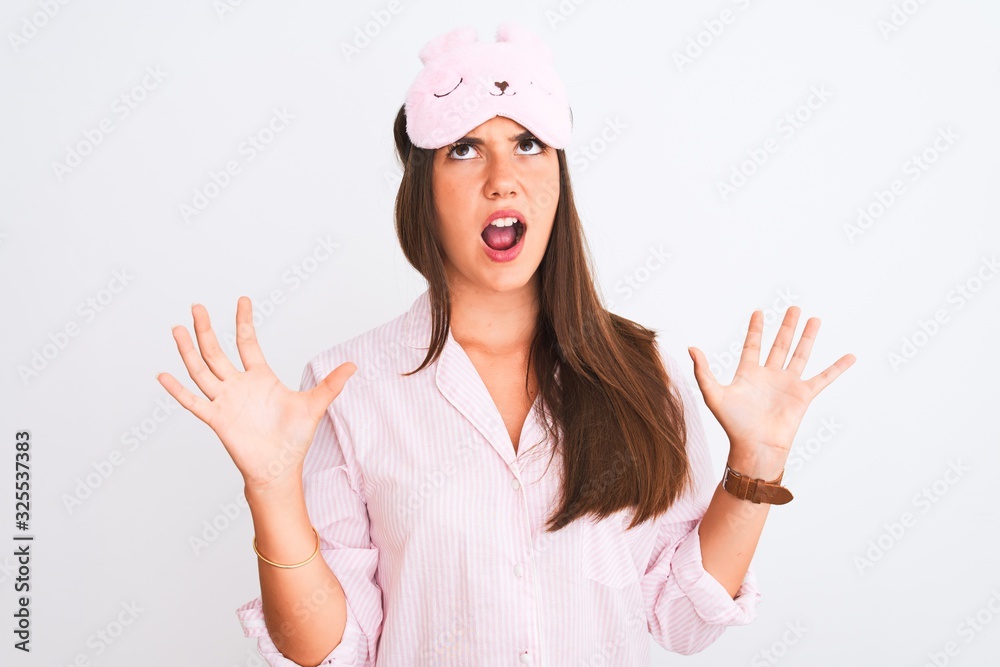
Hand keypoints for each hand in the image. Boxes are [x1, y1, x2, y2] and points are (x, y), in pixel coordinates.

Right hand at [156, 297, 356, 490]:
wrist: (280, 468)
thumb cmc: (295, 438)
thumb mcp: (315, 405)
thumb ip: (331, 384)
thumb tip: (354, 365)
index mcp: (261, 378)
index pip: (248, 342)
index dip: (244, 322)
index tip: (242, 300)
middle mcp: (239, 386)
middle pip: (218, 351)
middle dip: (207, 329)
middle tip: (197, 306)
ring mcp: (226, 401)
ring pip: (202, 370)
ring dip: (189, 350)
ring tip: (178, 328)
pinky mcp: (217, 419)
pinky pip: (193, 402)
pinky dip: (178, 390)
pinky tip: (162, 375)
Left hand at [687, 307, 854, 477]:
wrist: (755, 447)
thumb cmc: (733, 425)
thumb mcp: (713, 395)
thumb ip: (703, 371)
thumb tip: (690, 347)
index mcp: (748, 374)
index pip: (752, 345)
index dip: (755, 329)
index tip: (758, 312)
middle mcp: (769, 376)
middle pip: (780, 344)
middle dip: (786, 326)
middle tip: (793, 307)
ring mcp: (787, 384)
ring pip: (800, 354)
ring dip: (808, 337)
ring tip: (814, 319)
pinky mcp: (803, 395)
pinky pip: (824, 377)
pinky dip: (837, 367)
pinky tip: (850, 356)